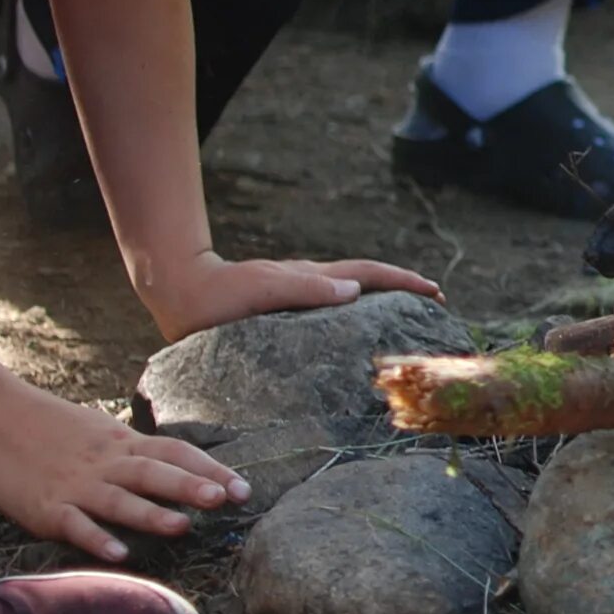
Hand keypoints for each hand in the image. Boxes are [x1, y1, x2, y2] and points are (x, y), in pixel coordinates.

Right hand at [0, 387, 250, 562]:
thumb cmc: (55, 429)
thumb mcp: (104, 432)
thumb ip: (140, 451)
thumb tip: (183, 467)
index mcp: (124, 443)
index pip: (176, 452)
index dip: (210, 469)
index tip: (243, 488)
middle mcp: (107, 462)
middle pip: (154, 472)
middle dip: (191, 486)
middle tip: (225, 499)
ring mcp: (77, 485)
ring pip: (119, 500)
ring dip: (151, 514)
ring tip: (184, 527)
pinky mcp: (46, 507)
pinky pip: (75, 524)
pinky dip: (96, 538)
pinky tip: (118, 553)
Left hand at [137, 248, 443, 344]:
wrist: (179, 291)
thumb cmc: (218, 292)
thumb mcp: (263, 289)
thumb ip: (306, 288)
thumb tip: (352, 290)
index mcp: (311, 278)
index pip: (368, 275)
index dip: (403, 281)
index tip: (435, 292)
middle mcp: (310, 284)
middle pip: (367, 282)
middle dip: (402, 290)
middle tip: (432, 305)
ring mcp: (298, 296)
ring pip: (350, 296)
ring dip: (381, 304)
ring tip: (403, 322)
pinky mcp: (284, 313)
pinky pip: (330, 313)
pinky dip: (354, 318)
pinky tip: (351, 338)